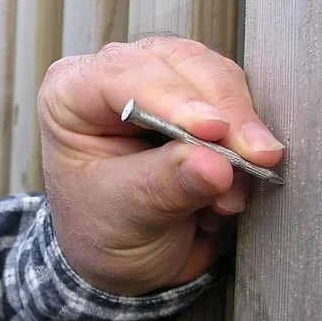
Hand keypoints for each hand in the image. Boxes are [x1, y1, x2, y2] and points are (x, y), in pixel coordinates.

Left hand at [37, 36, 283, 295]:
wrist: (122, 255)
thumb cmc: (100, 229)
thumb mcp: (120, 216)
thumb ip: (163, 188)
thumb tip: (214, 164)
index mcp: (69, 95)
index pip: (120, 75)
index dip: (172, 98)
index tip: (213, 130)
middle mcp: (112, 77)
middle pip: (177, 64)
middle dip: (222, 111)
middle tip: (252, 158)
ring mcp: (156, 82)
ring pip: (214, 76)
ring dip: (237, 130)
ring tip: (231, 191)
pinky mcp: (195, 98)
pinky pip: (234, 100)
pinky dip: (245, 139)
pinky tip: (233, 184)